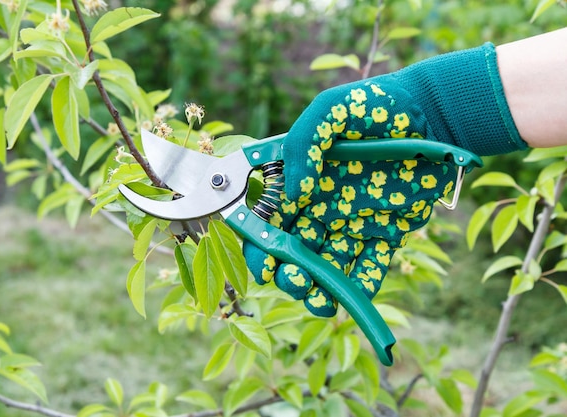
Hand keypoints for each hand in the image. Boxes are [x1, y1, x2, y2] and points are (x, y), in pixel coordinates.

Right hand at [244, 78, 456, 316]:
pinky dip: (362, 285)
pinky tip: (355, 297)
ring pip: (328, 265)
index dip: (261, 245)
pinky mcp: (386, 232)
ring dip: (319, 288)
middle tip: (295, 281)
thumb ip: (303, 144)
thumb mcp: (331, 111)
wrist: (434, 113)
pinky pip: (371, 265)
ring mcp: (354, 222)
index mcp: (302, 182)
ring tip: (320, 301)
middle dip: (290, 273)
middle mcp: (323, 206)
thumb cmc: (375, 106)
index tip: (264, 266)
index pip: (270, 219)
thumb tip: (294, 191)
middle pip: (296, 250)